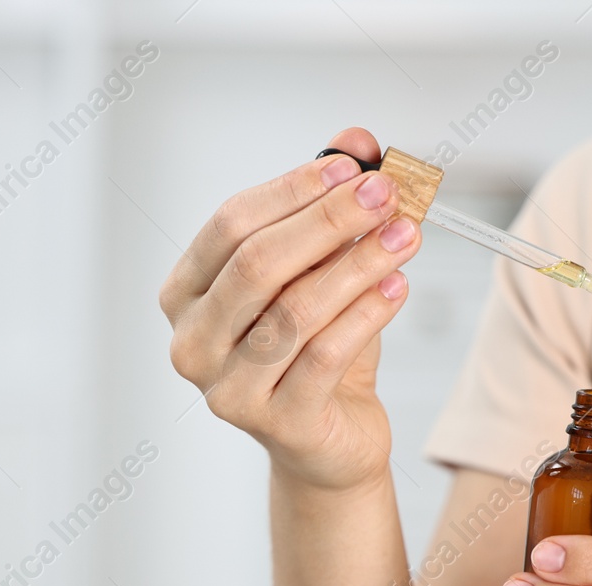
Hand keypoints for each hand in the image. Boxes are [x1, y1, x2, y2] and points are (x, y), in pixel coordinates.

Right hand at [160, 128, 420, 493]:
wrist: (330, 438)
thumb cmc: (314, 345)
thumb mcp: (319, 268)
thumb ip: (328, 204)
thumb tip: (358, 141)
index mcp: (185, 294)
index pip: (230, 225)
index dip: (292, 189)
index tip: (353, 166)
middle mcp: (192, 344)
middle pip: (257, 264)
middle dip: (328, 221)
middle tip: (386, 194)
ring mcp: (227, 390)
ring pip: (294, 311)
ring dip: (357, 265)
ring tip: (407, 236)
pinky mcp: (276, 424)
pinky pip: (325, 357)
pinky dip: (366, 315)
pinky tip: (398, 286)